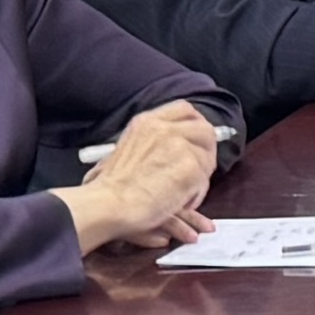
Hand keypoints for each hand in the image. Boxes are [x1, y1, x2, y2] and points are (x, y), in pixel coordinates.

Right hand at [63, 101, 220, 253]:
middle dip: (205, 152)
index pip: (186, 110)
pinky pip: (204, 180)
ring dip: (200, 178)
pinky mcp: (189, 168)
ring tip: (184, 194)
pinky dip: (196, 195)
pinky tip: (183, 203)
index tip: (196, 142)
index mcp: (148, 121)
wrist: (107, 204)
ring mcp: (179, 146)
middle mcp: (165, 128)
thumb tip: (180, 146)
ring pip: (207, 157)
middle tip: (198, 172)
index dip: (196, 125)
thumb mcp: (129, 147)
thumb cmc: (112, 186)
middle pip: (204, 130)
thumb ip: (155, 142)